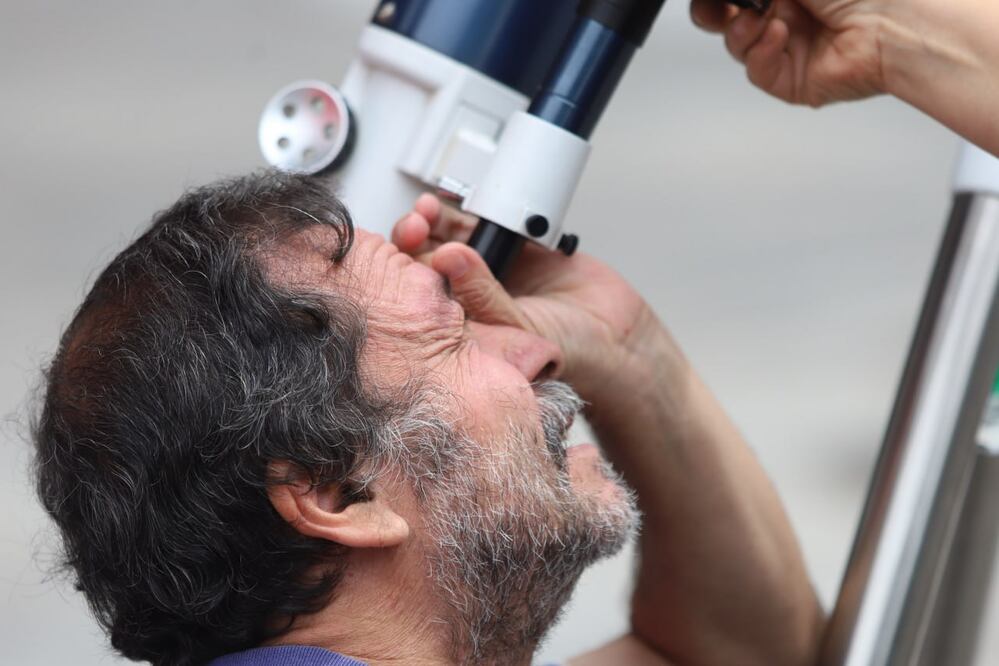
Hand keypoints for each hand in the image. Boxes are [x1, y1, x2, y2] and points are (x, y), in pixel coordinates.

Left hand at [391, 195, 681, 402]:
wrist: (618, 336)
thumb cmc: (570, 353)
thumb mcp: (517, 327)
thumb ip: (482, 294)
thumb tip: (448, 256)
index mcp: (459, 326)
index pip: (417, 296)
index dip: (402, 272)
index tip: (397, 253)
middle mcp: (471, 298)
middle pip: (427, 261)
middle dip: (414, 239)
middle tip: (414, 225)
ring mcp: (494, 270)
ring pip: (452, 237)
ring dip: (436, 221)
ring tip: (429, 211)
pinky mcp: (518, 246)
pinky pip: (488, 222)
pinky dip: (473, 211)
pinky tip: (460, 207)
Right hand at [691, 0, 886, 105]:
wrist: (898, 22)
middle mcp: (789, 15)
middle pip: (727, 19)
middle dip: (712, 13)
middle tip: (715, 8)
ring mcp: (789, 49)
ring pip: (738, 45)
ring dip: (743, 30)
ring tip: (766, 17)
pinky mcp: (793, 81)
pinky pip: (757, 71)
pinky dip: (761, 51)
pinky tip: (778, 35)